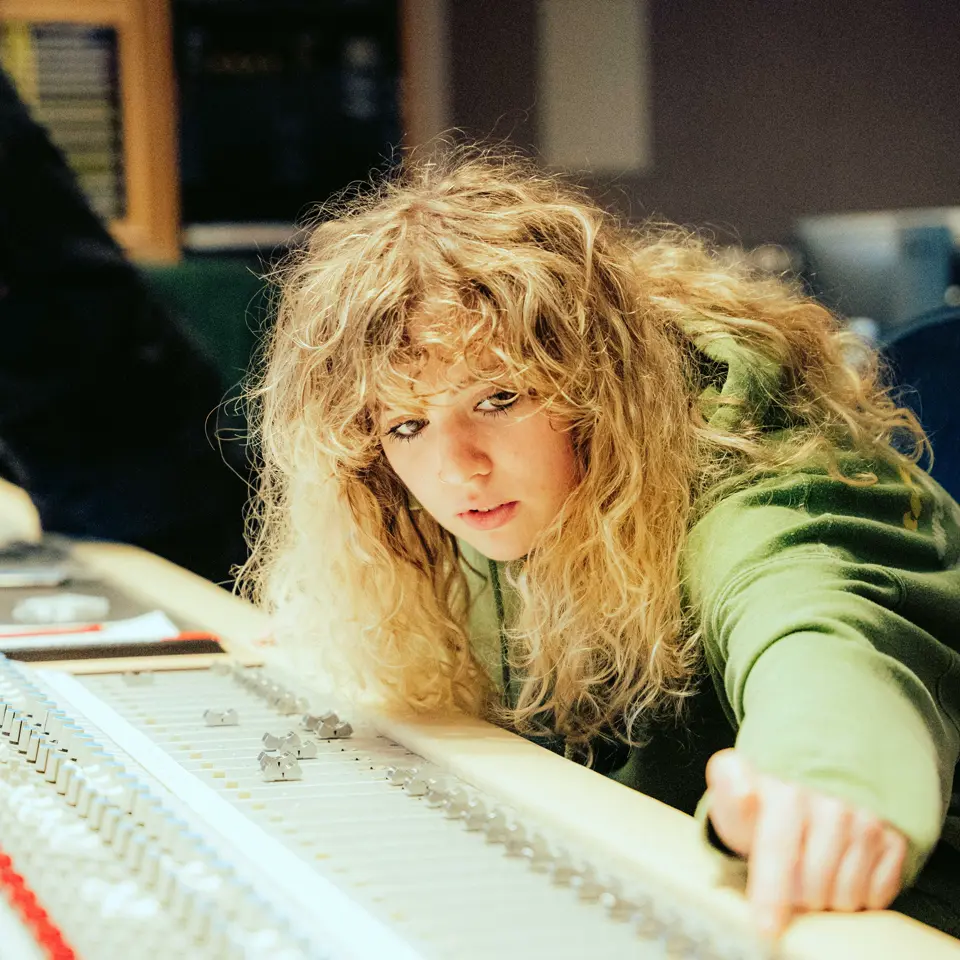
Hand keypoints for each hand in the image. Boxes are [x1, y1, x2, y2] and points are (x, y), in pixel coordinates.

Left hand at [705, 748, 906, 937]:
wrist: (805, 785)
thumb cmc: (763, 802)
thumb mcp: (733, 787)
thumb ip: (729, 782)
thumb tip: (744, 791)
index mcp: (788, 791)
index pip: (779, 848)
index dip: (772, 891)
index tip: (767, 927)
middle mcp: (832, 803)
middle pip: (815, 884)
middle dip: (797, 896)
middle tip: (788, 883)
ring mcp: (867, 820)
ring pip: (848, 894)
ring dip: (827, 898)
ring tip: (812, 878)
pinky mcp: (894, 838)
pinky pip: (879, 894)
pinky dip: (859, 896)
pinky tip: (841, 875)